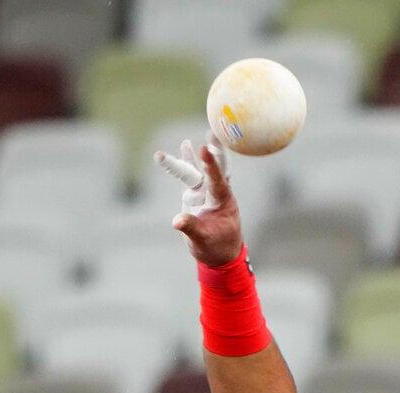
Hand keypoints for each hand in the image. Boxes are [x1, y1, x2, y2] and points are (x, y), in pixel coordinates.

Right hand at [156, 134, 242, 266]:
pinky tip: (185, 146)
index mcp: (222, 201)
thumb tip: (177, 221)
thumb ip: (191, 228)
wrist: (220, 254)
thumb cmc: (216, 247)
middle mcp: (216, 192)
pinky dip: (186, 162)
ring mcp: (206, 192)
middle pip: (215, 167)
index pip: (216, 179)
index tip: (204, 148)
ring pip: (199, 170)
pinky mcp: (197, 195)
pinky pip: (191, 175)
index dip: (210, 164)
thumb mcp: (203, 240)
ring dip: (193, 156)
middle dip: (213, 150)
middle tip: (213, 131)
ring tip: (187, 142)